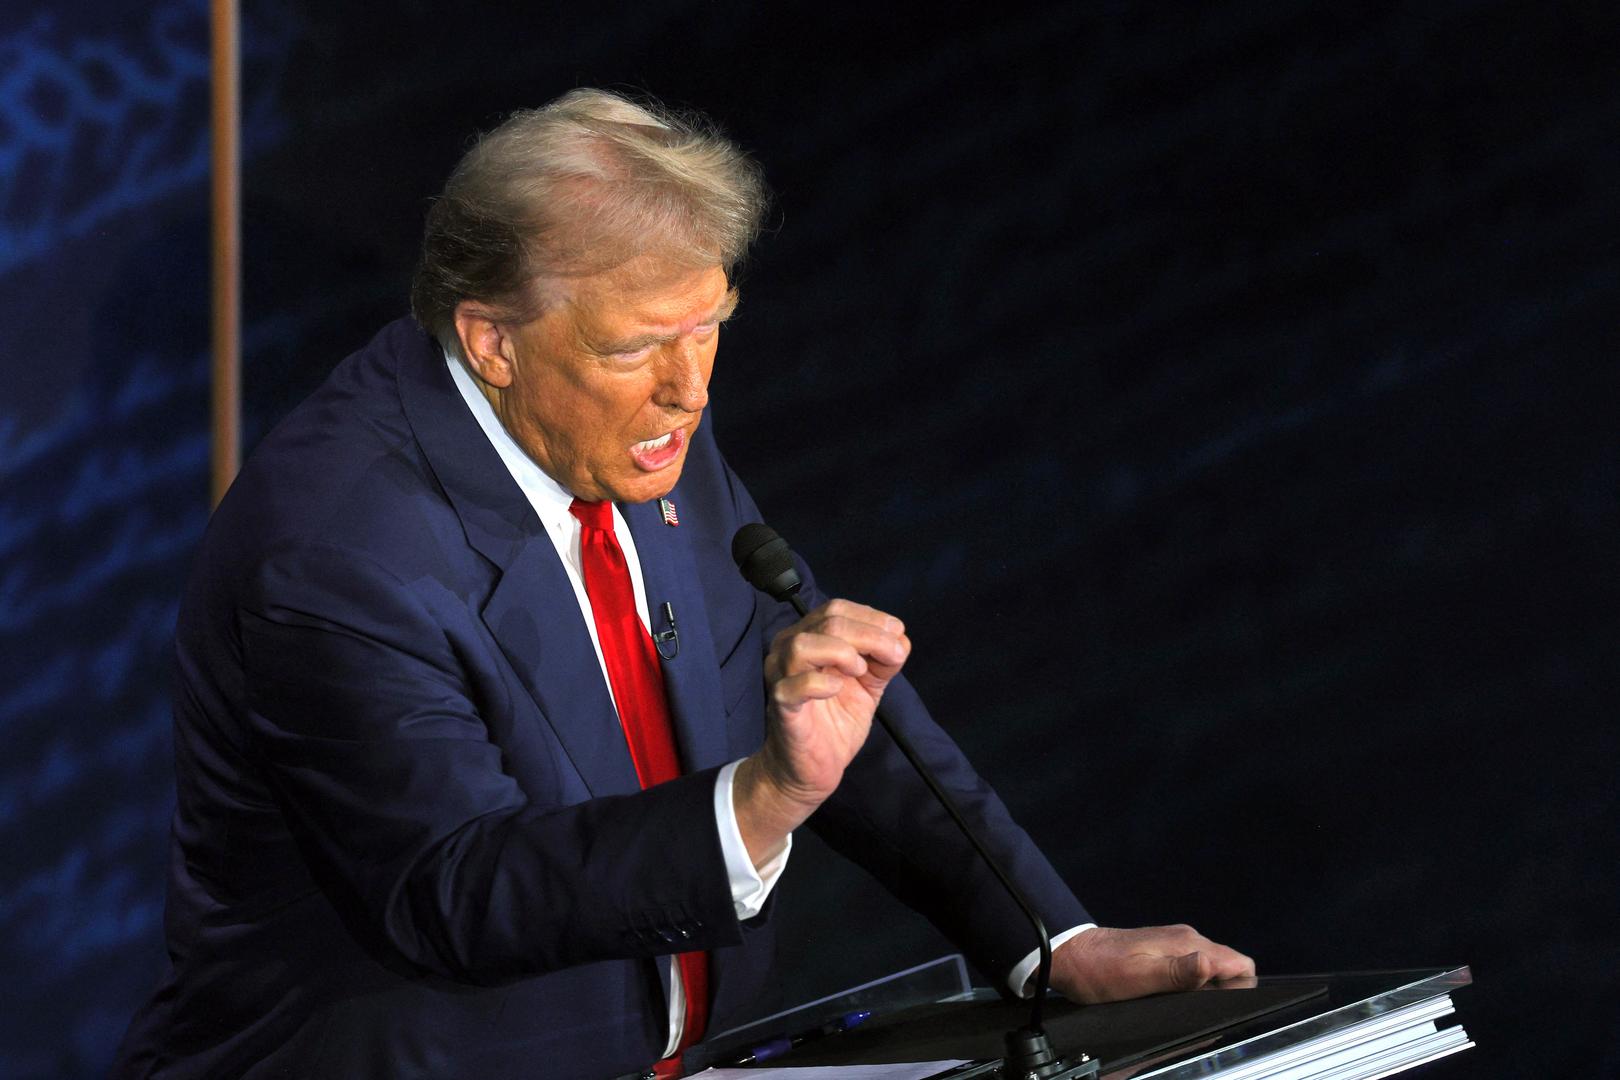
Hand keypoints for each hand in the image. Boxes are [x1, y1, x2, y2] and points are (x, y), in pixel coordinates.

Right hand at [734, 599, 909, 862]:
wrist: (811, 769)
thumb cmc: (835, 722)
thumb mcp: (868, 685)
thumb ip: (883, 660)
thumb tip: (901, 638)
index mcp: (808, 637)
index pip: (836, 609)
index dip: (871, 617)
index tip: (898, 635)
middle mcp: (788, 650)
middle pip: (828, 621)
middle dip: (871, 634)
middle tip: (895, 655)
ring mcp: (780, 677)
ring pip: (804, 645)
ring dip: (843, 651)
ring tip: (861, 670)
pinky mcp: (780, 707)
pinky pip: (792, 686)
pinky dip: (821, 683)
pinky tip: (838, 689)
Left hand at [1048, 925, 1255, 1003]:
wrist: (1071, 956)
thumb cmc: (1100, 970)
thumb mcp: (1139, 977)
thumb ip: (1178, 973)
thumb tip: (1209, 964)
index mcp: (1186, 944)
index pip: (1239, 964)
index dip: (1241, 988)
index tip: (1222, 1005)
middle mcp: (1186, 940)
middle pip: (1228, 968)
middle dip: (1224, 992)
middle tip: (1197, 1009)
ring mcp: (1174, 945)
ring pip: (1211, 969)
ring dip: (1205, 990)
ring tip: (1181, 1005)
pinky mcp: (1163, 952)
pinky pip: (1191, 969)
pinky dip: (1190, 985)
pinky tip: (1171, 996)